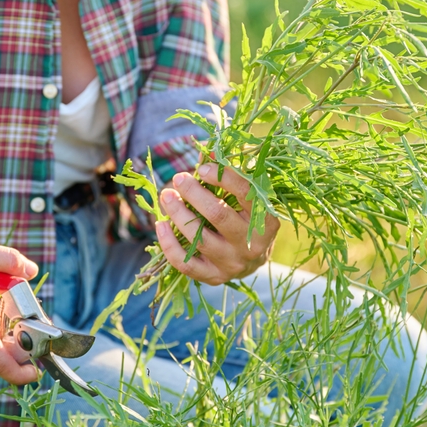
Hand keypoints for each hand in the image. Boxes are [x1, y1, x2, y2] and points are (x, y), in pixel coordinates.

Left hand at [157, 163, 279, 284]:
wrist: (254, 259)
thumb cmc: (246, 216)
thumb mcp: (247, 196)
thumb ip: (229, 173)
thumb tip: (207, 150)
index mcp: (266, 219)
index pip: (245, 193)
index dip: (223, 177)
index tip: (202, 168)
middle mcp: (251, 244)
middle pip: (217, 215)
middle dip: (194, 193)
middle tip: (179, 178)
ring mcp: (232, 263)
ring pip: (199, 239)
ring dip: (178, 214)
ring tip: (166, 196)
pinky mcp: (214, 277)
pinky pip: (186, 263)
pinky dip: (169, 244)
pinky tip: (160, 224)